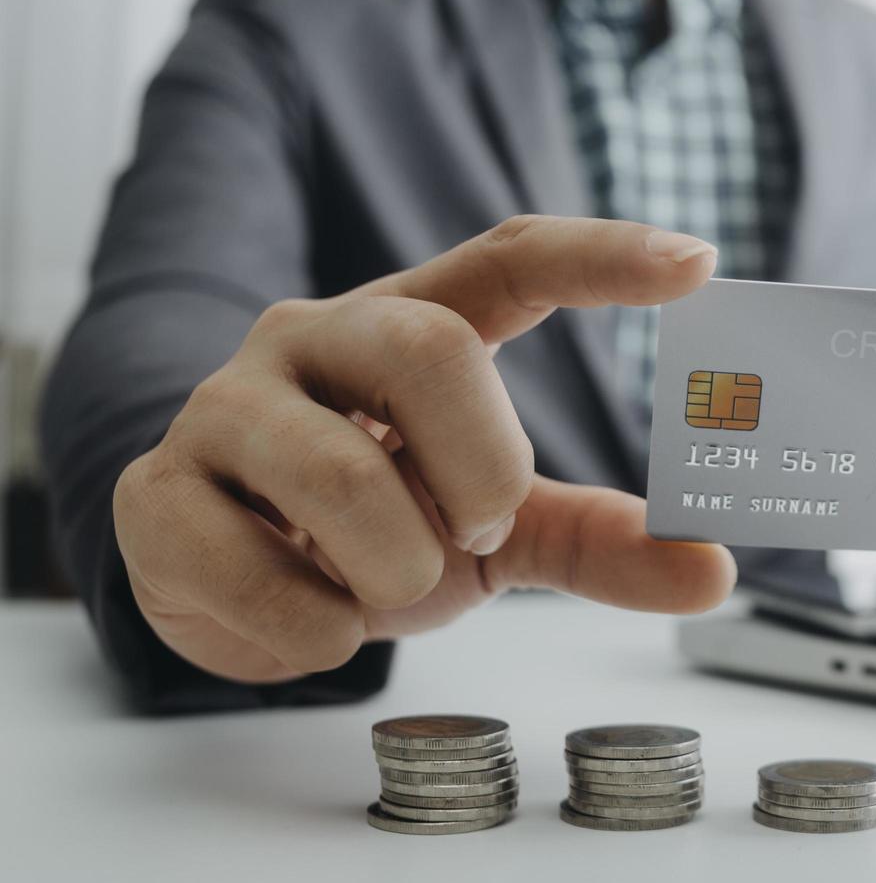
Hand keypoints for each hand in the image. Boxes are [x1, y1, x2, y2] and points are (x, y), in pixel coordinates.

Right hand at [113, 216, 736, 682]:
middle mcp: (315, 337)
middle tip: (478, 522)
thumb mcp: (495, 523)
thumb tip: (712, 571)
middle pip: (426, 348)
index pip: (508, 256)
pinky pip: (253, 571)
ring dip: (396, 565)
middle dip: (481, 462)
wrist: (231, 573)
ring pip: (339, 472)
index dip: (599, 255)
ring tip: (384, 582)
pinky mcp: (156, 493)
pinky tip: (316, 617)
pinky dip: (317, 627)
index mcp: (413, 323)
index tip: (697, 262)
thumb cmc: (378, 519)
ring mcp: (227, 407)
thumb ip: (596, 538)